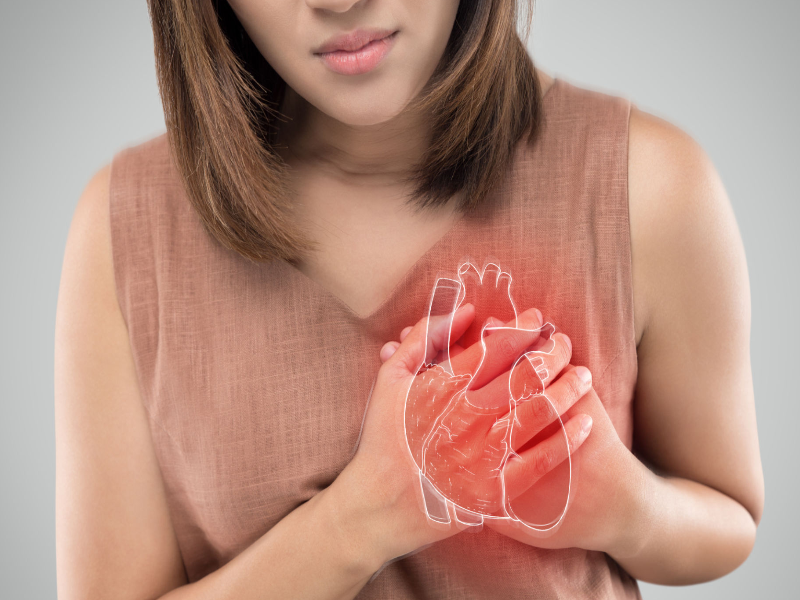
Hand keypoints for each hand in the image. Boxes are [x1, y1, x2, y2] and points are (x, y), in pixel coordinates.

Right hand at [331, 304, 593, 566]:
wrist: (377, 505)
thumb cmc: (385, 437)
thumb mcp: (390, 378)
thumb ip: (423, 338)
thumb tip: (464, 310)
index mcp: (440, 388)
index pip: (493, 348)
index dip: (521, 328)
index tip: (537, 318)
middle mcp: (463, 418)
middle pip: (523, 375)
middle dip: (552, 352)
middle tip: (566, 341)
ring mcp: (480, 456)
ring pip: (537, 413)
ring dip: (566, 390)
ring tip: (583, 375)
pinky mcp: (492, 491)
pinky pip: (539, 462)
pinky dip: (566, 440)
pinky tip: (585, 423)